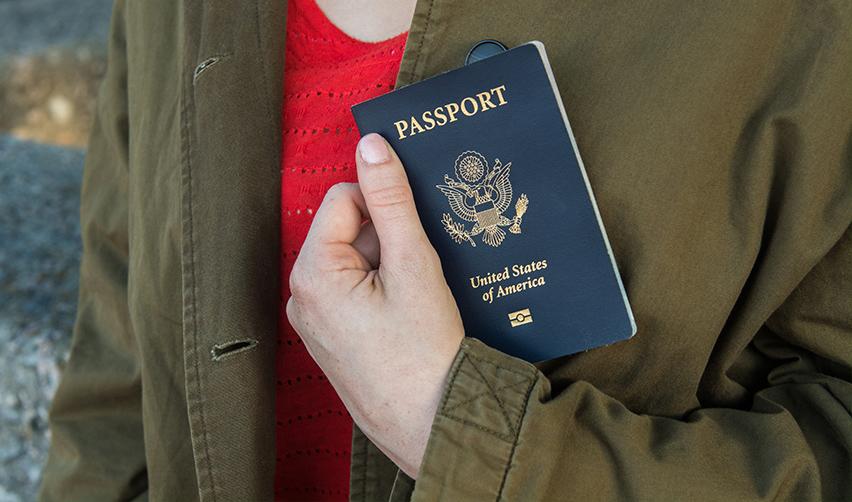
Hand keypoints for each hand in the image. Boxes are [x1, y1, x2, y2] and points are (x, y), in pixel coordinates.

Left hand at [286, 133, 464, 477]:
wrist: (432, 422)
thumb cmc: (424, 351)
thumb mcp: (412, 264)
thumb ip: (390, 200)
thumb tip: (371, 145)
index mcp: (313, 273)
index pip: (342, 200)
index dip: (383, 205)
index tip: (413, 230)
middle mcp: (301, 297)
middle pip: (346, 232)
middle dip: (386, 240)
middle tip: (419, 269)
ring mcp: (313, 323)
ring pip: (352, 264)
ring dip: (386, 266)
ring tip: (417, 298)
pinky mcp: (330, 340)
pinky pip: (352, 294)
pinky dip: (381, 292)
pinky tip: (408, 315)